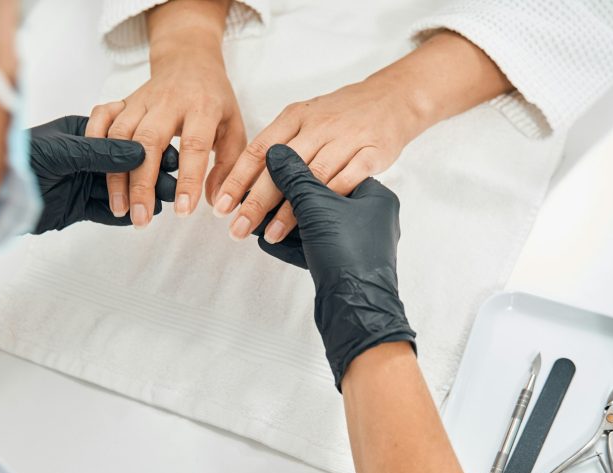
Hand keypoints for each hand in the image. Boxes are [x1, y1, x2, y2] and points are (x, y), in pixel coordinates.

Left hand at [29, 116, 177, 233]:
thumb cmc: (19, 160)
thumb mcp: (62, 152)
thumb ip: (101, 152)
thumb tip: (140, 152)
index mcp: (82, 133)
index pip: (123, 139)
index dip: (149, 148)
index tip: (173, 157)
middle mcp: (86, 157)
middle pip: (126, 167)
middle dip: (150, 175)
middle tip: (174, 185)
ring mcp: (83, 182)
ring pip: (120, 190)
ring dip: (141, 196)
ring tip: (164, 203)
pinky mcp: (78, 207)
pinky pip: (107, 211)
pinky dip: (125, 215)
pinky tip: (142, 217)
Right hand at [86, 1, 244, 226]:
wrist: (190, 60)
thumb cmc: (215, 100)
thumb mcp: (234, 129)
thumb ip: (228, 166)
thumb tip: (217, 203)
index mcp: (202, 107)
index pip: (194, 146)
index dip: (188, 180)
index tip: (183, 211)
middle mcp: (168, 102)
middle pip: (149, 142)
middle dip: (142, 184)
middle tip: (140, 219)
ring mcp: (141, 100)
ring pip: (121, 134)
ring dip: (116, 174)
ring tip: (121, 208)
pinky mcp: (123, 100)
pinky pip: (102, 115)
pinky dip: (94, 140)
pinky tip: (95, 170)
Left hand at [214, 73, 422, 243]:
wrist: (392, 98)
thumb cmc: (341, 116)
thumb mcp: (305, 120)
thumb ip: (279, 149)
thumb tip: (245, 187)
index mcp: (295, 117)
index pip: (259, 150)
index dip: (237, 179)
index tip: (221, 206)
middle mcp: (318, 126)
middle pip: (281, 167)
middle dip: (255, 201)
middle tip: (238, 228)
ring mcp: (346, 138)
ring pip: (312, 177)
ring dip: (290, 209)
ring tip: (271, 234)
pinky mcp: (372, 152)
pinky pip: (348, 179)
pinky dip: (329, 201)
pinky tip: (316, 221)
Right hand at [263, 144, 415, 389]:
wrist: (356, 310)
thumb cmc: (347, 254)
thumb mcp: (316, 206)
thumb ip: (294, 177)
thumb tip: (276, 151)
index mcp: (375, 197)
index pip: (334, 170)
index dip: (301, 171)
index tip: (275, 171)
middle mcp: (371, 219)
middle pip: (323, 199)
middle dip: (288, 201)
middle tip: (261, 198)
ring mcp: (359, 245)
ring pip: (317, 226)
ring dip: (286, 224)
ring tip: (258, 221)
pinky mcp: (345, 267)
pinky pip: (316, 247)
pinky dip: (293, 244)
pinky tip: (268, 241)